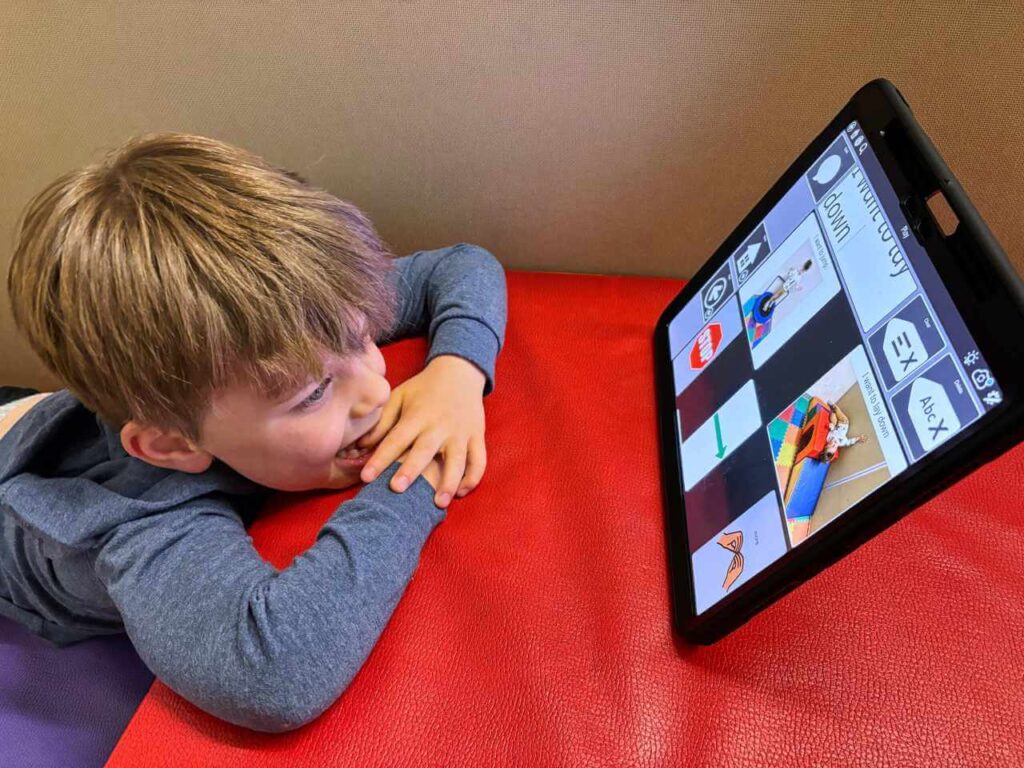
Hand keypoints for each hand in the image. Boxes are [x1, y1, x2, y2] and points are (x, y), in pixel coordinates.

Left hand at [359, 355, 486, 507]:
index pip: (396, 439)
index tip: (366, 477)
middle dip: (411, 470)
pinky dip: (472, 478)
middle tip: (397, 489)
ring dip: (449, 482)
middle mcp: (439, 425)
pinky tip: (461, 492)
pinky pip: (479, 460)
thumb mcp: (399, 397)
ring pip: (457, 460)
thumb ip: (382, 422)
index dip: (380, 459)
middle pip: (424, 450)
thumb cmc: (423, 388)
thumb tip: (361, 446)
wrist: (459, 371)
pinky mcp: (477, 436)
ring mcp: (461, 432)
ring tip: (439, 503)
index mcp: (417, 415)